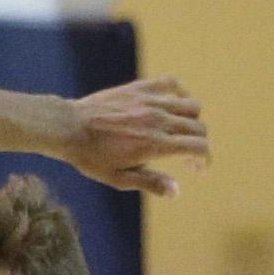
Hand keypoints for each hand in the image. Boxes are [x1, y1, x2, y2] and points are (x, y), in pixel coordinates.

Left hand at [65, 77, 209, 195]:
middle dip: (199, 144)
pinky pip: (172, 83)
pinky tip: (174, 105)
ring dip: (193, 121)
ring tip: (181, 132)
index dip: (205, 159)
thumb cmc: (92, 158)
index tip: (198, 169)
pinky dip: (181, 93)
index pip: (198, 147)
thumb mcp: (120, 179)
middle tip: (187, 158)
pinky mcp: (140, 88)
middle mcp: (157, 120)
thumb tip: (177, 191)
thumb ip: (151, 183)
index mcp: (155, 145)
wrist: (69, 127)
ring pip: (191, 105)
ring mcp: (150, 101)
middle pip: (198, 127)